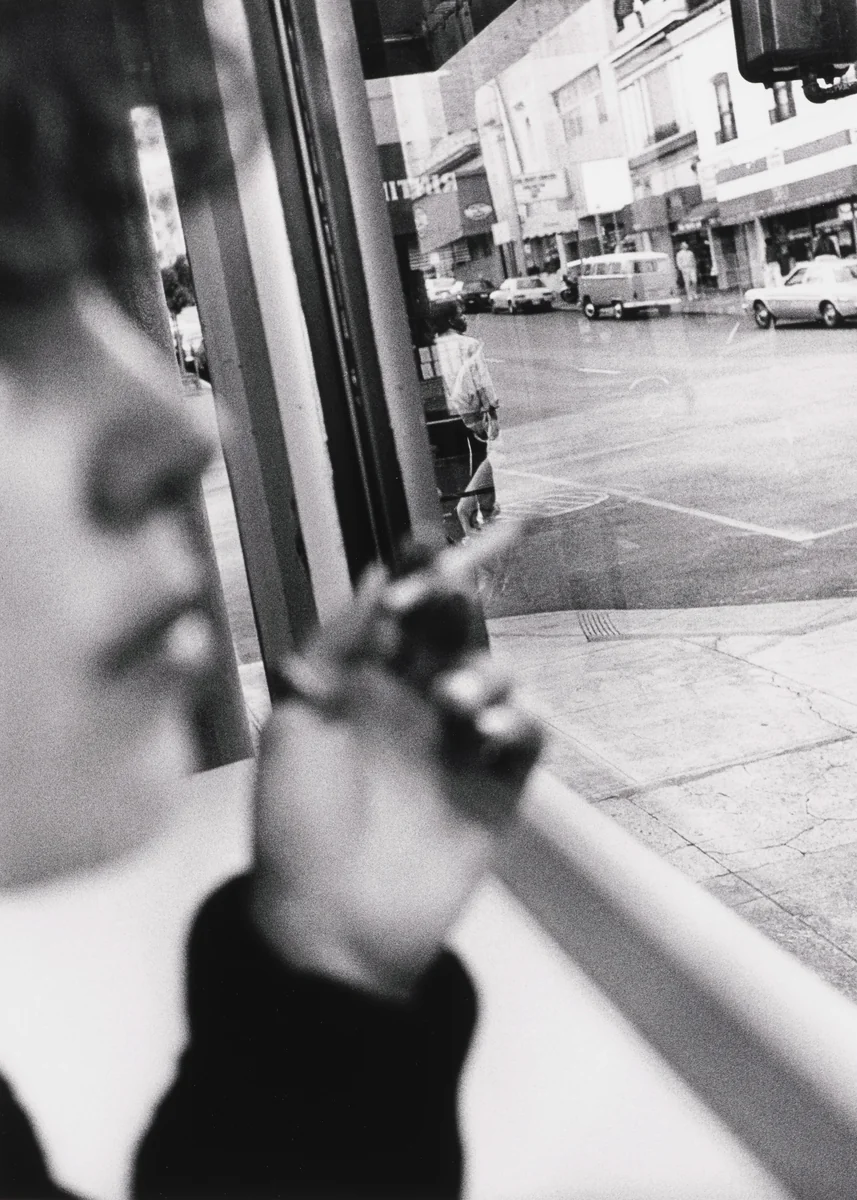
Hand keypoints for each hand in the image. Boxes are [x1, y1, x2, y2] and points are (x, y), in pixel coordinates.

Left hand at [251, 533, 541, 997]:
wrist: (328, 924)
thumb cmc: (295, 823)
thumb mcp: (295, 723)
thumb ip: (339, 650)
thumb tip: (374, 580)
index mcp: (362, 687)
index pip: (398, 615)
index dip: (413, 575)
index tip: (423, 543)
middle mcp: (414, 706)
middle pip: (453, 633)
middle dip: (455, 607)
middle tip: (449, 597)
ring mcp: (457, 746)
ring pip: (495, 675)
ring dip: (481, 674)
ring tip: (452, 703)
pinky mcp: (496, 788)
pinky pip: (526, 736)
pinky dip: (518, 721)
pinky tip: (489, 732)